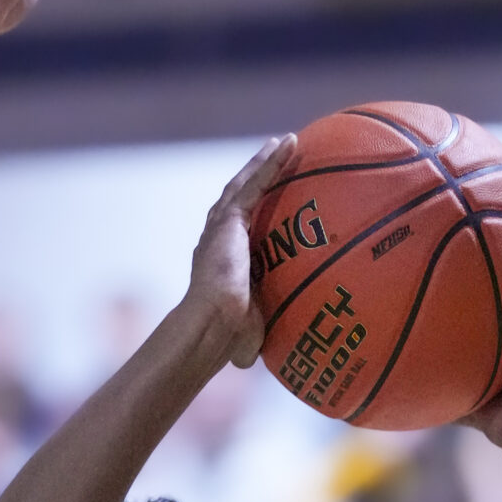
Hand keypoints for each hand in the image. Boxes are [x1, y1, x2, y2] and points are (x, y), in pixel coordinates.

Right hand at [185, 134, 298, 369]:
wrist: (212, 327)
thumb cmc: (229, 340)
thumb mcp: (253, 330)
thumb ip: (264, 329)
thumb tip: (282, 358)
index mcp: (224, 261)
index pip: (243, 230)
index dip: (257, 214)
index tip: (274, 204)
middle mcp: (219, 238)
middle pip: (243, 198)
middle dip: (260, 177)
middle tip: (280, 160)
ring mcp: (221, 226)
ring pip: (247, 184)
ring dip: (266, 162)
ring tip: (288, 143)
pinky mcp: (228, 219)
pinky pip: (255, 183)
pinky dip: (271, 162)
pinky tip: (289, 144)